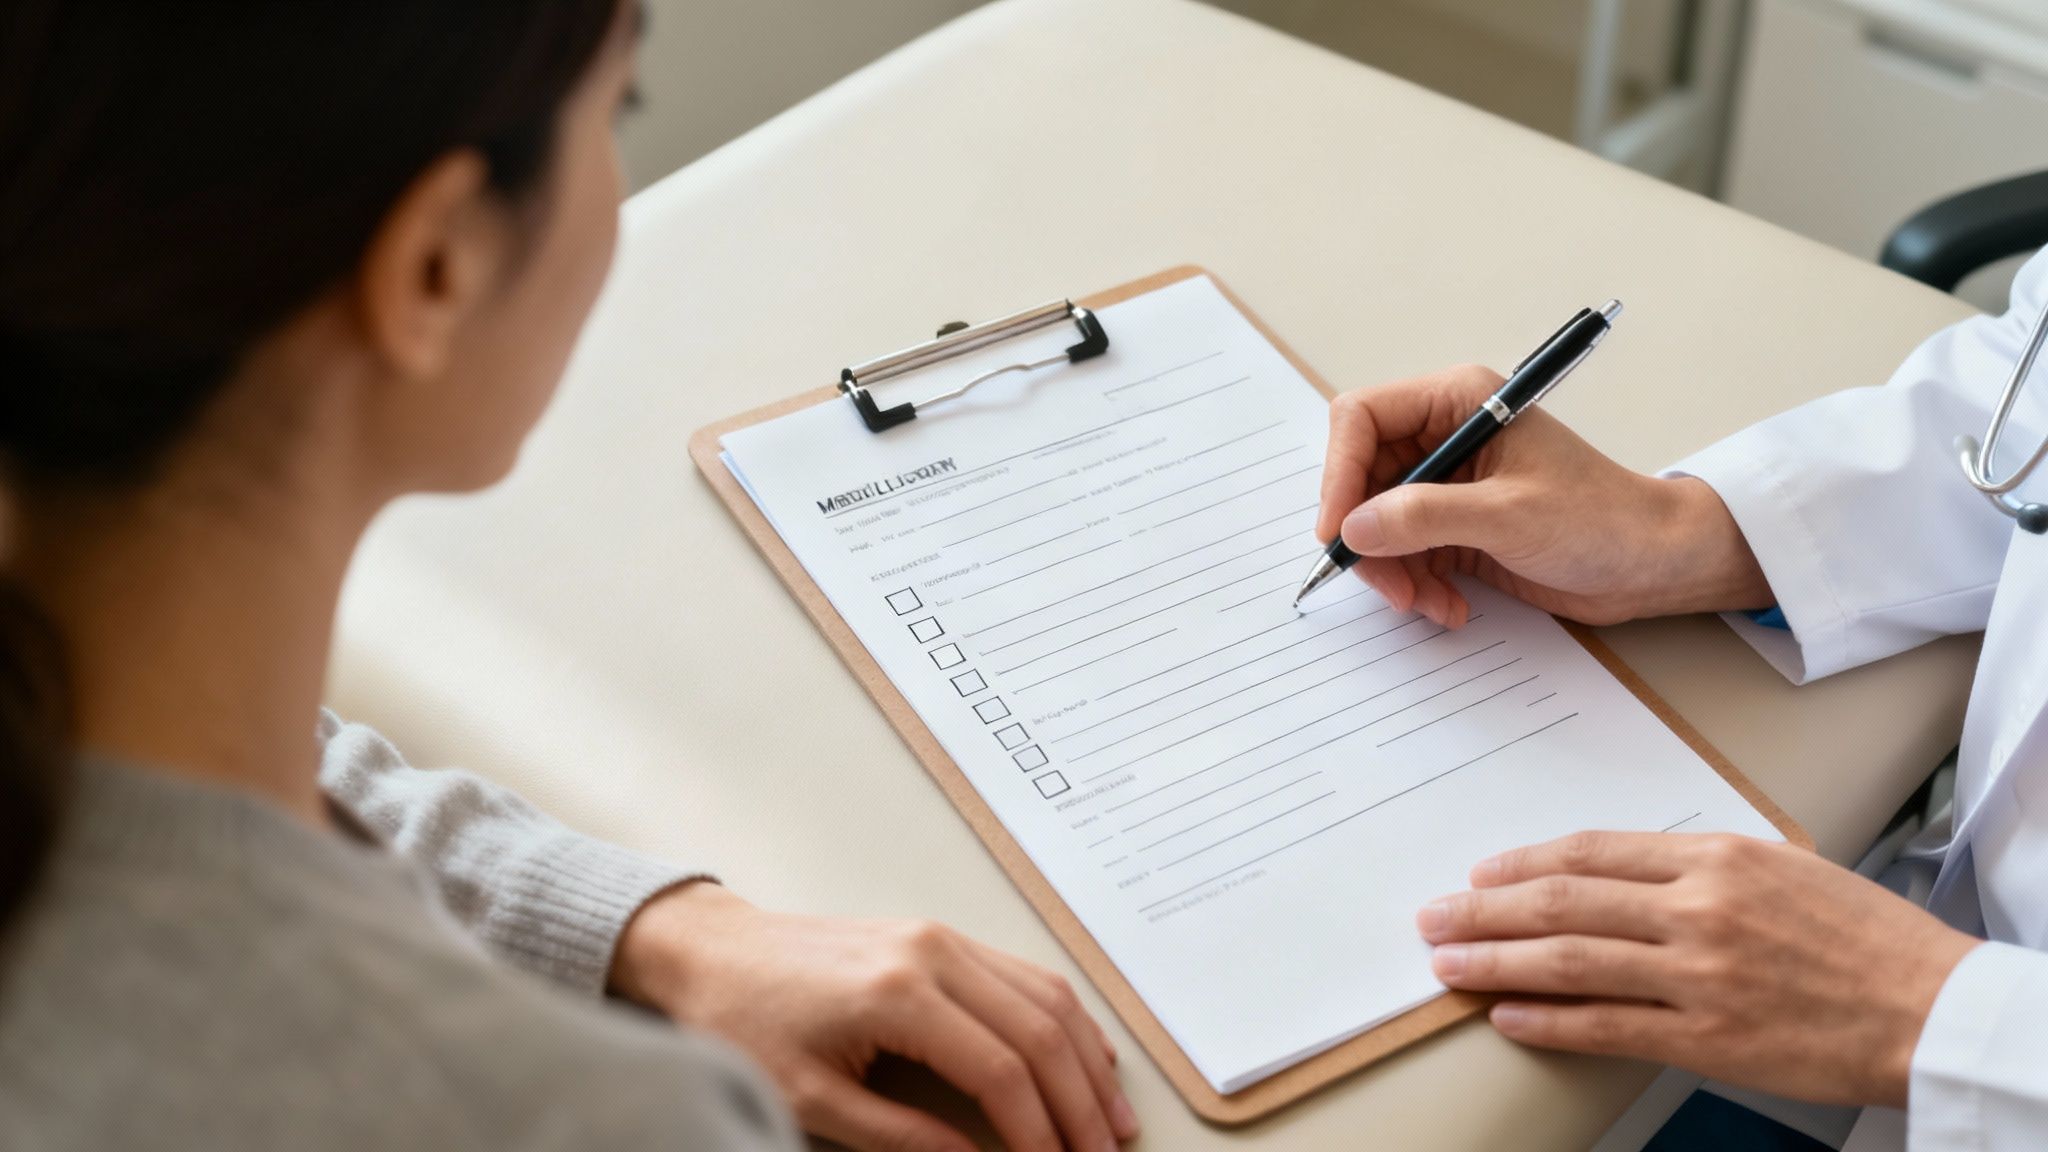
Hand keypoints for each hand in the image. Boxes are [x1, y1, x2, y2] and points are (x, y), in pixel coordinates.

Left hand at [612, 882, 1137, 1151]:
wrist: (713, 951)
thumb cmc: (745, 1021)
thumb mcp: (810, 1099)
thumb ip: (900, 1137)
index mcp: (899, 993)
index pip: (1001, 1070)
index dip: (1040, 1132)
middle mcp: (933, 954)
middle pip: (1040, 1031)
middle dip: (1081, 1103)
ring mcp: (942, 937)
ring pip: (1046, 996)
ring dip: (1087, 1061)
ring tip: (1110, 1120)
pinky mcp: (941, 936)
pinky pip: (1025, 975)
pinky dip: (1065, 1020)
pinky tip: (1084, 1058)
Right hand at [1317, 365, 1773, 626]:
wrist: (1653, 564)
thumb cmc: (1601, 518)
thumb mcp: (1508, 515)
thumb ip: (1424, 517)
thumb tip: (1354, 527)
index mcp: (1458, 402)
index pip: (1362, 419)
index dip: (1339, 473)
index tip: (1339, 530)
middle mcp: (1446, 436)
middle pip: (1362, 478)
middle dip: (1367, 536)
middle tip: (1385, 583)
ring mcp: (1449, 484)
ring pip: (1377, 524)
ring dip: (1393, 571)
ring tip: (1426, 603)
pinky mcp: (1456, 527)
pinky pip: (1405, 554)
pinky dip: (1416, 585)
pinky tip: (1448, 606)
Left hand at [1418, 831, 1980, 1106]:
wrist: (1930, 1005)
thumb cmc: (1861, 938)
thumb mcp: (1778, 869)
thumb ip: (1696, 868)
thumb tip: (1616, 875)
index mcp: (1713, 858)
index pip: (1589, 852)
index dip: (1522, 863)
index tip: (1480, 872)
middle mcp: (1697, 908)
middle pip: (1561, 902)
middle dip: (1484, 908)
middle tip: (1435, 914)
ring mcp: (1699, 974)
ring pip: (1569, 960)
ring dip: (1495, 960)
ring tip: (1447, 962)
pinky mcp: (1707, 1037)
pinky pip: (1605, 1026)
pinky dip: (1547, 1020)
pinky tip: (1507, 1014)